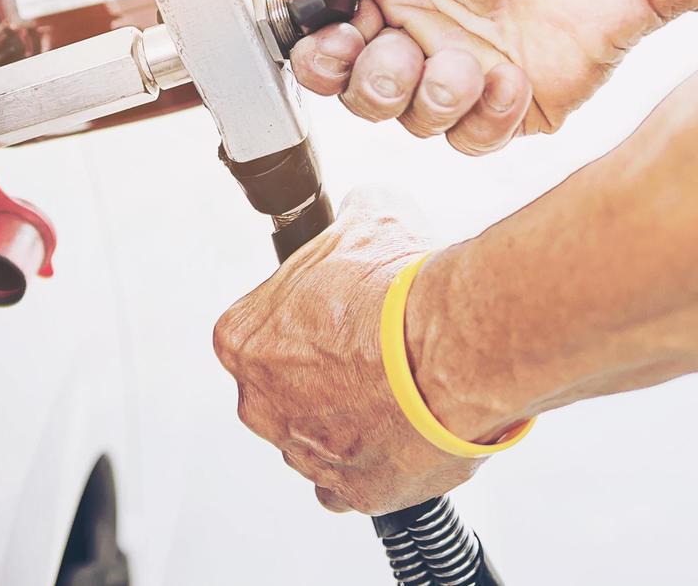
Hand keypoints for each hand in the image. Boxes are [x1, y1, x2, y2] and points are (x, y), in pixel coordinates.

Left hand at [213, 191, 499, 514]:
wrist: (453, 350)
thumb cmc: (400, 294)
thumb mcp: (369, 216)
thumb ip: (351, 215)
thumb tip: (364, 207)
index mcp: (243, 339)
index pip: (260, 328)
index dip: (304, 317)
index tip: (336, 313)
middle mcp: (260, 402)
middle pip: (283, 386)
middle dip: (322, 372)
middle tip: (370, 352)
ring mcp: (302, 451)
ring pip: (314, 434)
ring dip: (348, 416)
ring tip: (397, 389)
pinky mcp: (351, 490)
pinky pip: (347, 482)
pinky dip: (370, 464)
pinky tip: (399, 433)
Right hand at [262, 0, 697, 153]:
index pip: (315, 36)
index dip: (314, 49)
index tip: (336, 33)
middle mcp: (409, 27)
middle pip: (350, 90)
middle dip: (365, 80)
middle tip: (396, 48)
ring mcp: (457, 69)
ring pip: (405, 122)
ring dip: (426, 97)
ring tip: (464, 60)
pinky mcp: (505, 105)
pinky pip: (468, 140)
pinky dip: (482, 116)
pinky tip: (510, 74)